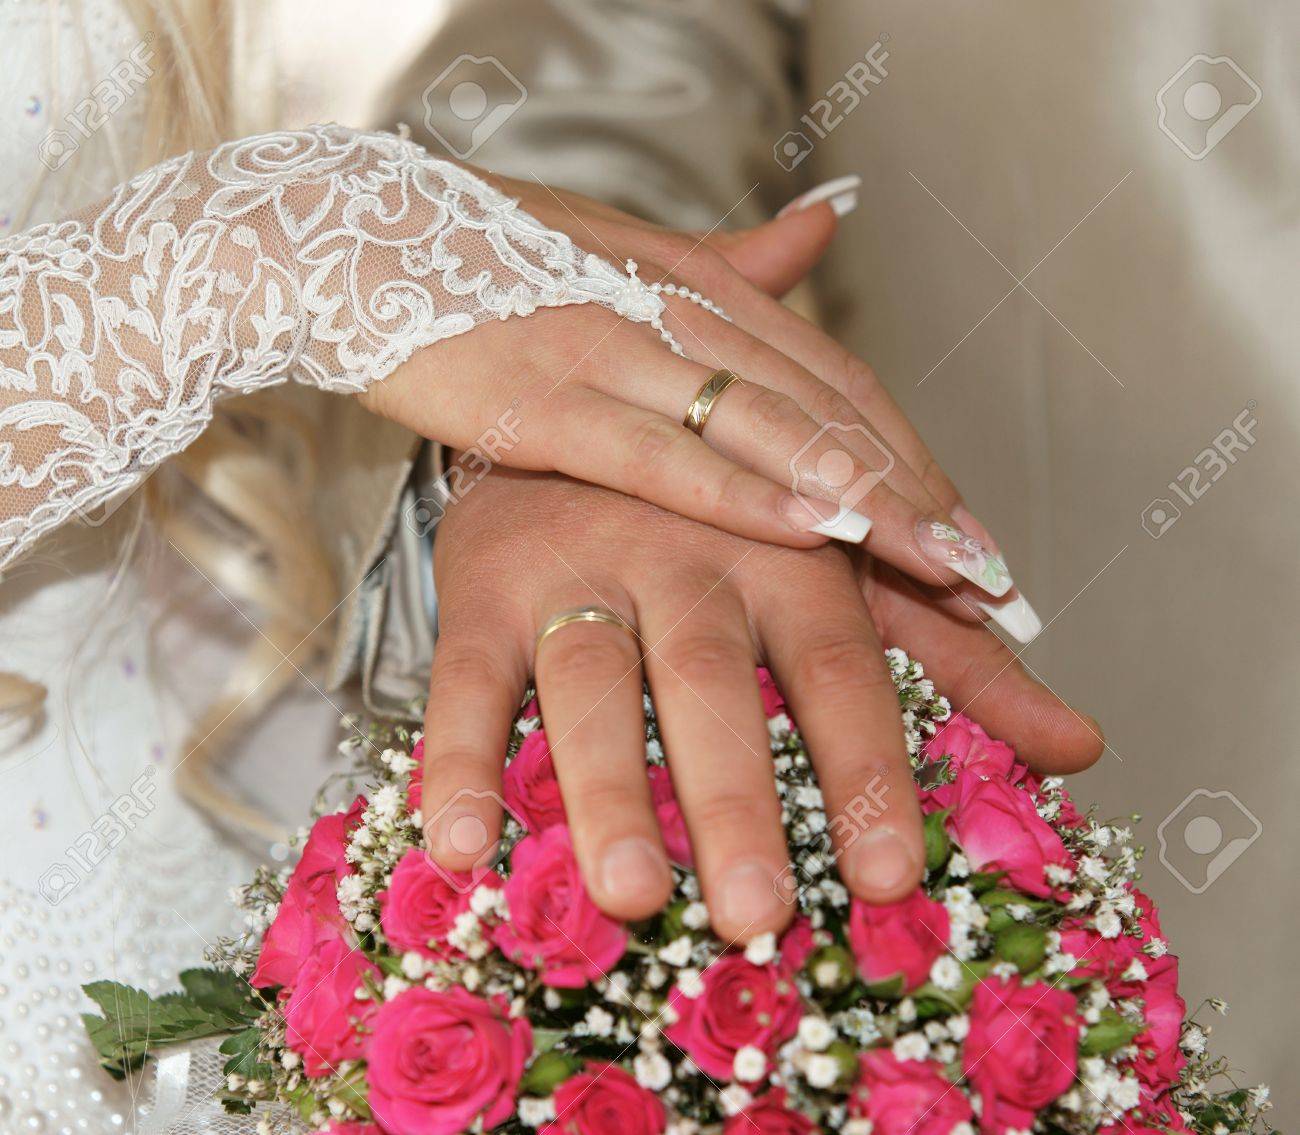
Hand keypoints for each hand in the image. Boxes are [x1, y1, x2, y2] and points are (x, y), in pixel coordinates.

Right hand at [360, 176, 1036, 631]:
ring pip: (768, 428)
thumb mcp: (620, 250)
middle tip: (989, 573)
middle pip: (822, 408)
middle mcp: (670, 311)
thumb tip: (825, 225)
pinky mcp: (544, 400)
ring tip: (945, 569)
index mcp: (693, 282)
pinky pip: (664, 454)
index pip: (827, 376)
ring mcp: (611, 351)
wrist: (342, 240)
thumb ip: (729, 259)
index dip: (904, 449)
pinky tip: (817, 530)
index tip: (963, 523)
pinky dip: (750, 492)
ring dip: (868, 496)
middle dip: (914, 492)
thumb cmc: (484, 255)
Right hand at [420, 464, 1101, 942]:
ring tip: (627, 892)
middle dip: (734, 792)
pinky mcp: (484, 588)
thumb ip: (956, 658)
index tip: (887, 876)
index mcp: (785, 548)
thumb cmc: (731, 508)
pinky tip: (460, 845)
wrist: (582, 392)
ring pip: (589, 679)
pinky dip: (456, 758)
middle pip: (713, 677)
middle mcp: (683, 554)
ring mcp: (577, 568)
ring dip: (605, 785)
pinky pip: (461, 678)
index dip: (865, 767)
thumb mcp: (850, 568)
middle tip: (755, 909)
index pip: (839, 665)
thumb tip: (1081, 745)